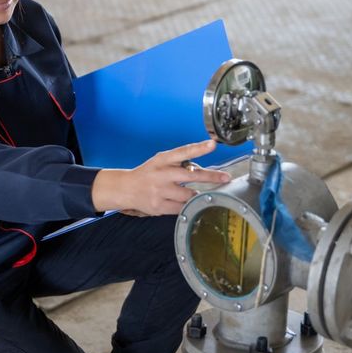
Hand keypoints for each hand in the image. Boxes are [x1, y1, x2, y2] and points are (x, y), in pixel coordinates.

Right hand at [91, 139, 231, 215]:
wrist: (126, 188)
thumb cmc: (148, 174)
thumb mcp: (160, 161)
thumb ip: (178, 163)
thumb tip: (201, 170)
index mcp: (162, 160)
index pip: (183, 152)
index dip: (199, 148)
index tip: (212, 144)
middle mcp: (162, 174)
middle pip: (191, 175)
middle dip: (210, 177)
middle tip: (225, 177)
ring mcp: (160, 191)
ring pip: (188, 194)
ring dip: (194, 194)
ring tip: (191, 192)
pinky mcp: (159, 206)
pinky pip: (181, 208)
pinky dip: (185, 206)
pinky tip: (182, 202)